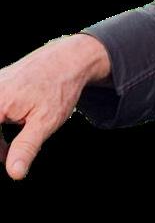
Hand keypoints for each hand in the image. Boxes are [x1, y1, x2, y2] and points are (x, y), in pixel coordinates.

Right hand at [0, 35, 105, 180]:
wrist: (69, 59)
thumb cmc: (59, 88)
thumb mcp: (46, 121)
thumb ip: (26, 148)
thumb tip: (14, 174)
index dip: (0, 149)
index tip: (8, 155)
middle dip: (0, 145)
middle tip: (8, 156)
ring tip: (8, 153)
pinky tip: (9, 140)